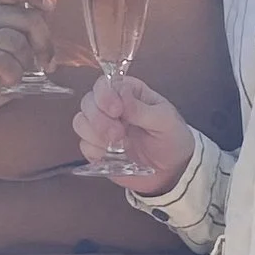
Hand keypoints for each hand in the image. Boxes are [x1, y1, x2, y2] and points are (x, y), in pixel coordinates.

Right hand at [0, 0, 54, 126]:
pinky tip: (9, 80)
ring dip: (25, 62)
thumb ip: (31, 24)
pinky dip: (13, 74)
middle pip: (28, 17)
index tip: (48, 6)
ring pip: (17, 41)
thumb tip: (51, 0)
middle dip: (44, 43)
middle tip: (46, 62)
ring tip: (18, 72)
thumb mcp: (17, 45)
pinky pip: (3, 61)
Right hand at [75, 70, 194, 194]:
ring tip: (116, 145)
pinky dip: (94, 150)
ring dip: (94, 134)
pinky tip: (110, 154)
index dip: (105, 95)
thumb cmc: (172, 138)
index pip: (105, 83)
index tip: (117, 111)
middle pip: (88, 101)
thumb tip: (122, 95)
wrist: (173, 170)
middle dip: (98, 118)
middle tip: (119, 133)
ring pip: (80, 122)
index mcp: (129, 93)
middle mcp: (112, 107)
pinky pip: (83, 145)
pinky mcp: (98, 149)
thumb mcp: (165, 120)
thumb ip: (142, 109)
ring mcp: (102, 128)